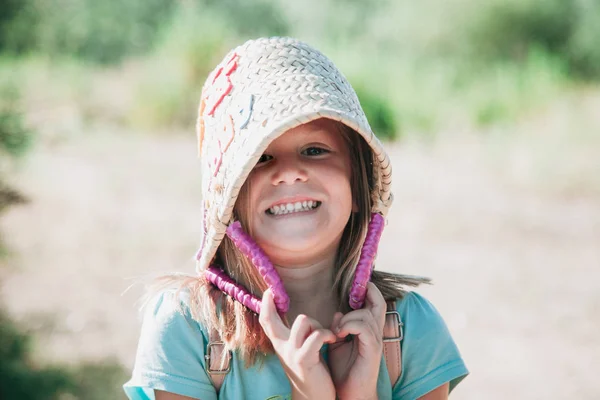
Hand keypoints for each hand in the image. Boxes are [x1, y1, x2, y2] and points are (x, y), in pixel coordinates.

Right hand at [259, 289, 336, 399]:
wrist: (315, 399)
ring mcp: (291, 353)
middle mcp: (282, 348)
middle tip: (272, 293)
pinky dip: (327, 334)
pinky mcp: (304, 359)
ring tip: (326, 334)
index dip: (265, 306)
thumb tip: (305, 316)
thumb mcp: (303, 351)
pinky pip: (317, 335)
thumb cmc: (312, 372)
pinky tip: (333, 339)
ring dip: (318, 324)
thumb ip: (302, 335)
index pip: (267, 323)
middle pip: (270, 320)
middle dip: (272, 305)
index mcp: (281, 345)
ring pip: (302, 320)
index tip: (267, 291)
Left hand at [328, 282, 386, 399]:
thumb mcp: (338, 343)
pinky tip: (339, 335)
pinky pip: (363, 328)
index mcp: (368, 330)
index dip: (370, 291)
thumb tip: (338, 312)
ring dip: (347, 318)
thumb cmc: (344, 369)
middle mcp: (375, 333)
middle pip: (379, 304)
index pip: (375, 304)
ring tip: (336, 330)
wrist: (349, 392)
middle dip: (369, 291)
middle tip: (359, 285)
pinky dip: (349, 326)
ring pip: (366, 315)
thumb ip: (339, 327)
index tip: (359, 282)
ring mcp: (375, 341)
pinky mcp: (372, 350)